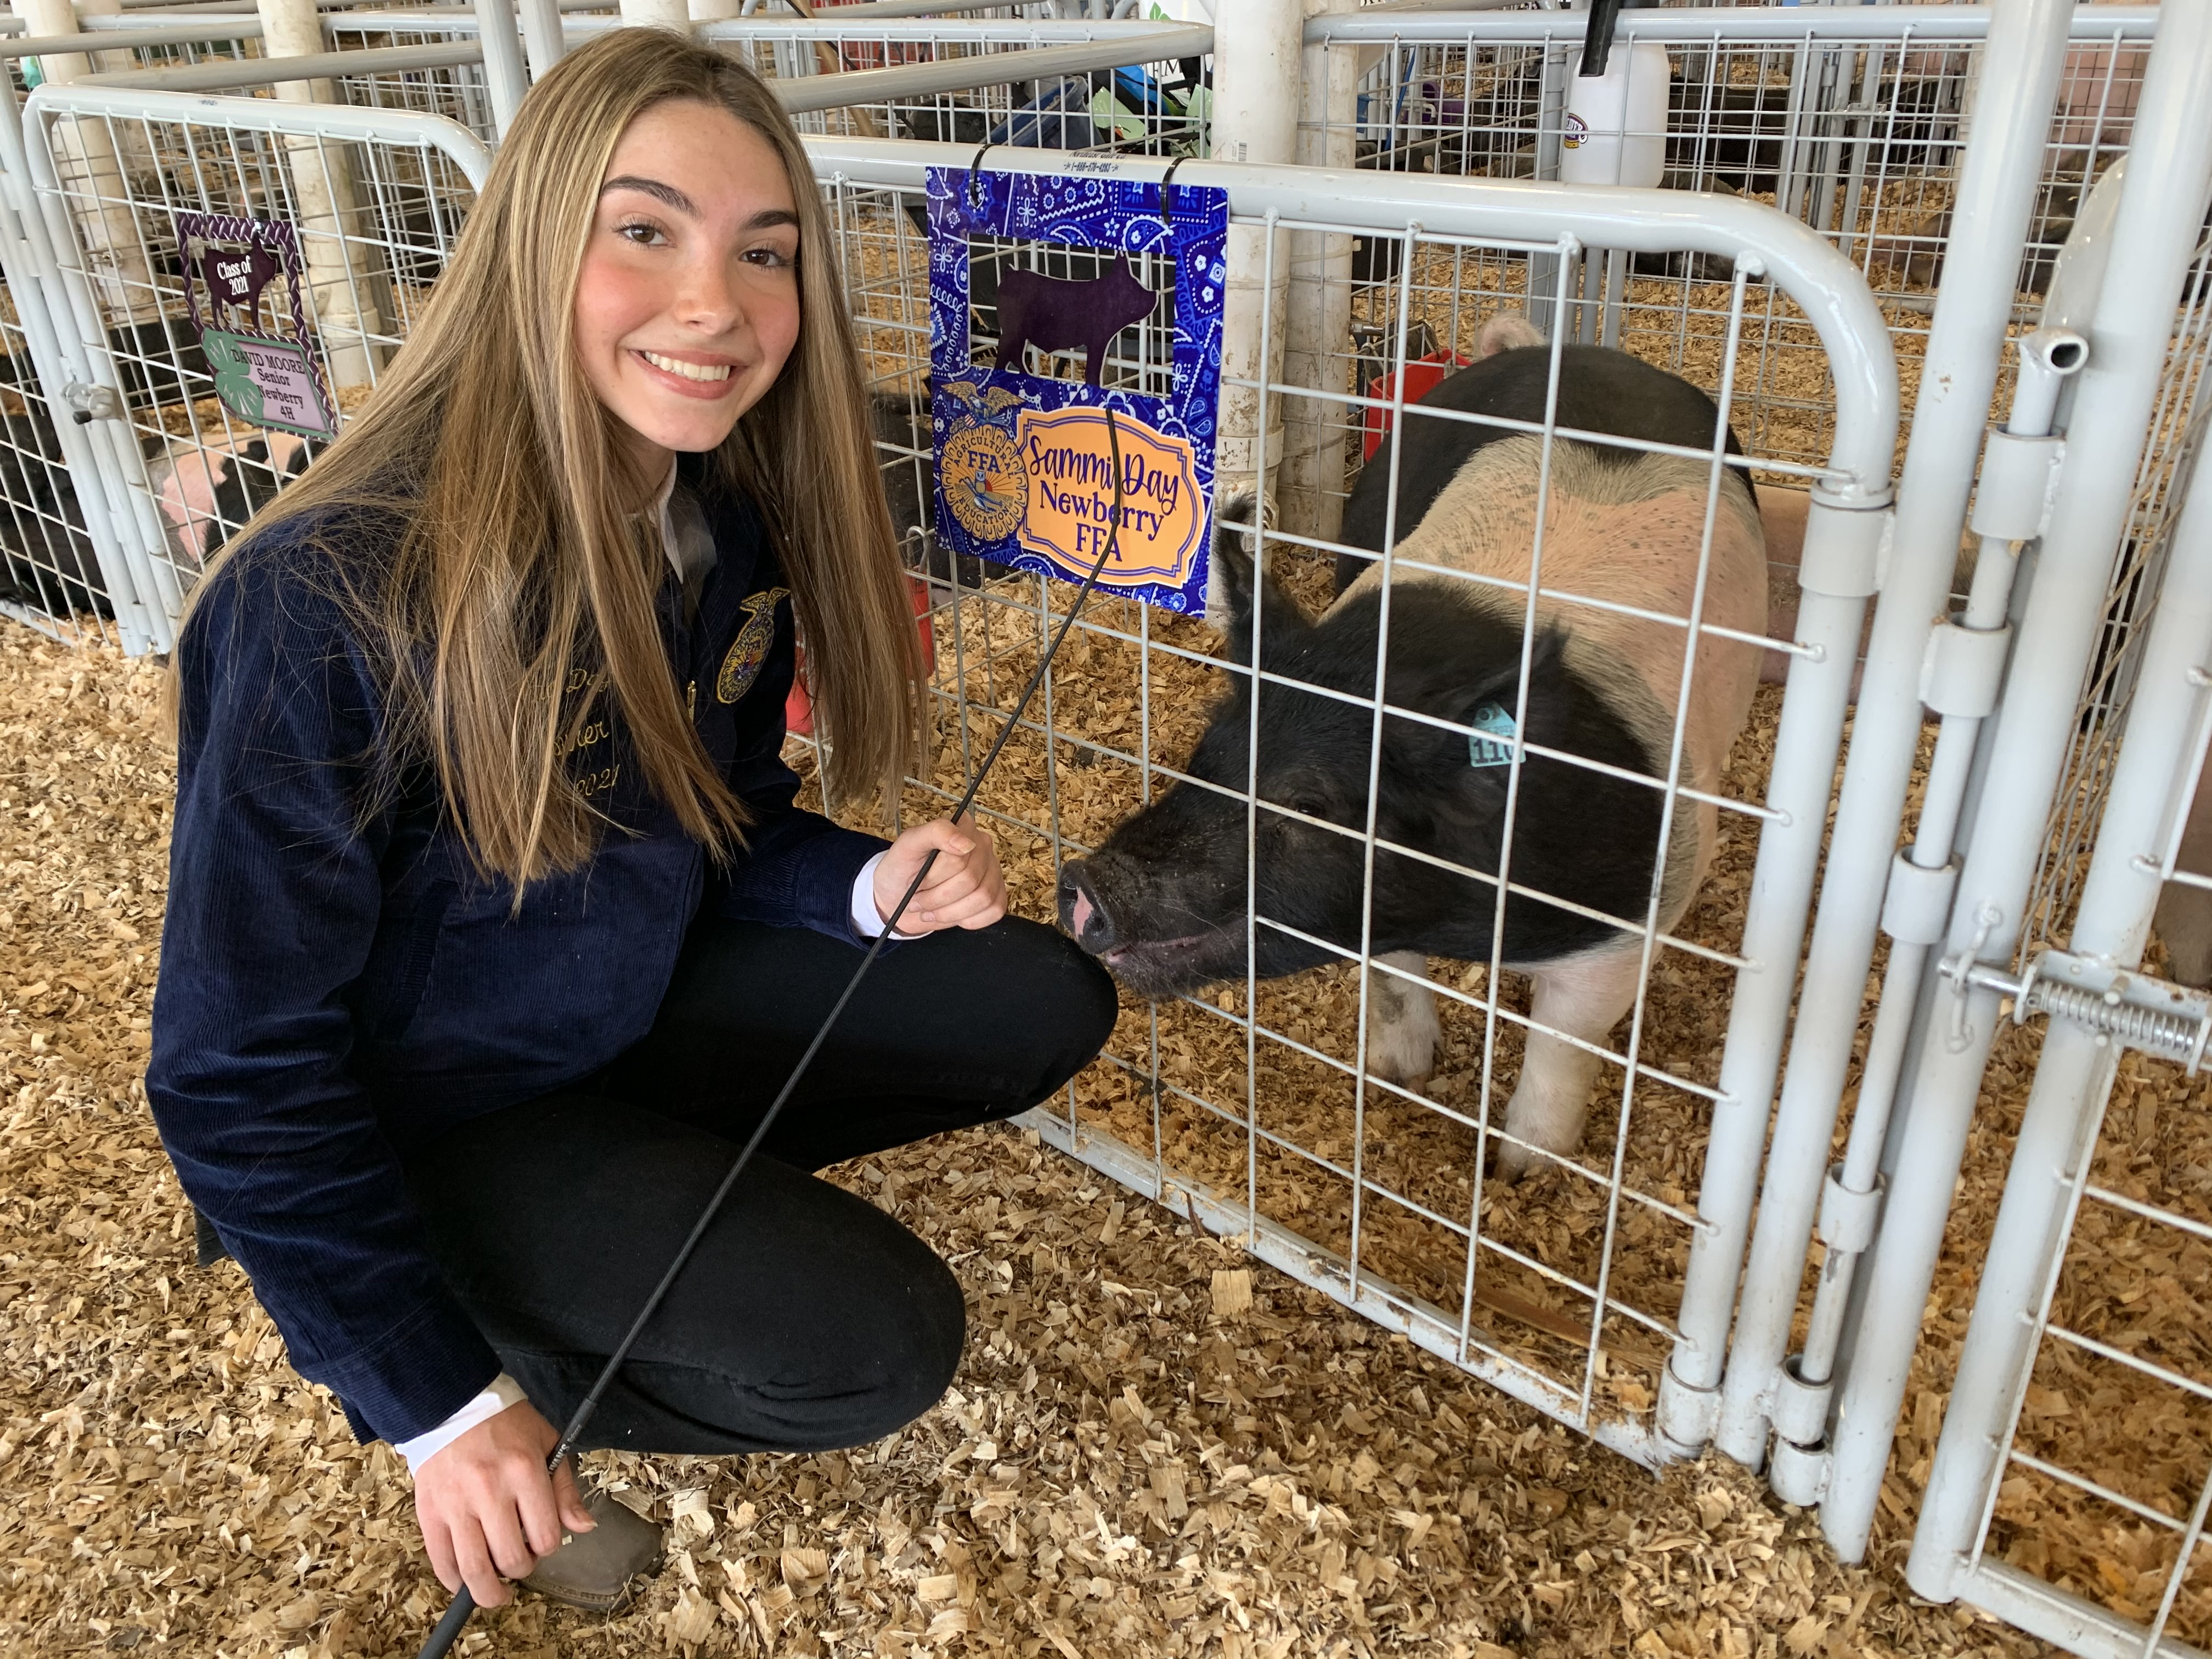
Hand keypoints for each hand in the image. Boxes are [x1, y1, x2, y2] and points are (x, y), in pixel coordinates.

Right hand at [413, 1401, 591, 1607]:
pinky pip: (441, 1562)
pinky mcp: (429, 1513)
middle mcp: (490, 1491)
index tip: (543, 1541)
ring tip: (496, 1591)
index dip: (549, 1547)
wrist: (452, 1406)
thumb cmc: (506, 1425)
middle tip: (520, 1560)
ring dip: (489, 1591)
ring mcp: (456, 1505)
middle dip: (521, 1569)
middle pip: (512, 1559)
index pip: (546, 1536)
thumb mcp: (547, 1443)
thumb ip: (565, 1488)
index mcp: (524, 1472)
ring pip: (475, 1570)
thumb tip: (583, 1527)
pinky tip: (465, 1580)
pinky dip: (454, 1581)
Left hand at [872, 814, 1006, 934]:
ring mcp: (992, 872)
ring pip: (983, 898)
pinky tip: (951, 913)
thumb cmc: (902, 870)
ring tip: (931, 908)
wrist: (899, 897)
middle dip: (938, 897)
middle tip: (919, 898)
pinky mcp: (996, 896)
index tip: (918, 880)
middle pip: (970, 880)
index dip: (935, 876)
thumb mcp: (908, 845)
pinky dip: (967, 920)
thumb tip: (966, 843)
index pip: (959, 857)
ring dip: (950, 911)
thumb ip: (935, 833)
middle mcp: (982, 847)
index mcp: (964, 828)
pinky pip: (994, 911)